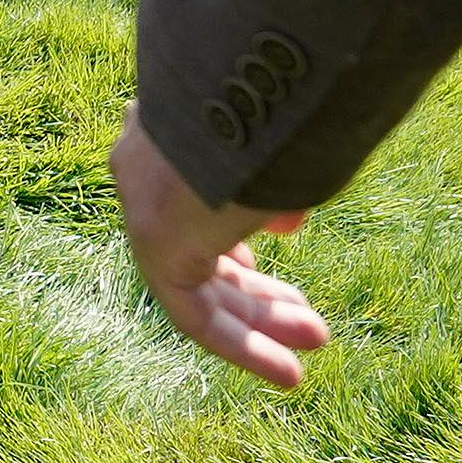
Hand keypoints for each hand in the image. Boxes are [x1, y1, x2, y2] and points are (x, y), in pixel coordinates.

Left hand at [111, 108, 329, 389]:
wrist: (240, 87)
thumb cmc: (277, 100)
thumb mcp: (283, 140)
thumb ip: (278, 178)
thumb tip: (281, 222)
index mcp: (172, 133)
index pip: (191, 194)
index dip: (230, 234)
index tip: (269, 250)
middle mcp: (149, 168)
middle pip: (200, 246)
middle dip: (257, 289)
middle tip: (308, 317)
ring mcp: (146, 206)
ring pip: (199, 282)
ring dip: (257, 321)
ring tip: (315, 343)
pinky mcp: (156, 244)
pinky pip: (192, 312)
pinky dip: (239, 344)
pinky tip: (287, 374)